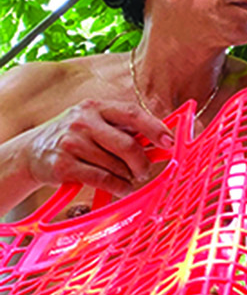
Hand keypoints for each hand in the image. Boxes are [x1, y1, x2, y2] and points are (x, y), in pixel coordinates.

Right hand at [22, 101, 172, 197]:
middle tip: (145, 171)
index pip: (132, 113)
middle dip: (142, 161)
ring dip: (129, 177)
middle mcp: (83, 121)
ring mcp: (71, 143)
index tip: (169, 142)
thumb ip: (122, 130)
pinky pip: (101, 179)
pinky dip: (117, 186)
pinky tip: (121, 188)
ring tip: (130, 180)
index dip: (154, 128)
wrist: (29, 153)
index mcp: (96, 107)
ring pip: (115, 165)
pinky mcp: (63, 165)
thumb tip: (159, 143)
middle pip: (127, 144)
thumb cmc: (74, 138)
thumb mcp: (94, 124)